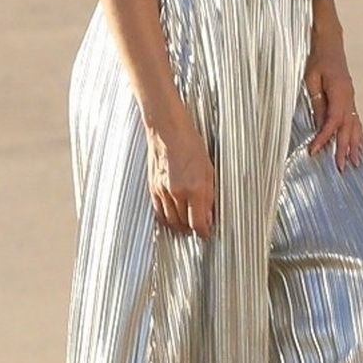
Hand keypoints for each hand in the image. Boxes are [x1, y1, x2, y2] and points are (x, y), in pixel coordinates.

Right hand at [145, 115, 215, 236]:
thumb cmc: (190, 144)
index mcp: (195, 187)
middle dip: (193, 229)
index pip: (198, 223)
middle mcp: (177, 192)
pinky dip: (167, 218)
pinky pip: (159, 212)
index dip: (204, 232)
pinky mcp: (153, 188)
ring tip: (188, 224)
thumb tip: (210, 214)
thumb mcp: (209, 169)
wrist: (168, 130)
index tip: (208, 232)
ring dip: (180, 226)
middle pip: (184, 224)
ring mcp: (162, 191)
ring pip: (171, 221)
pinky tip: (174, 217)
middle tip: (200, 227)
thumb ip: (209, 195)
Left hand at [304, 36, 362, 170]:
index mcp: (340, 93)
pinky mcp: (351, 100)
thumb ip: (317, 103)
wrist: (330, 43)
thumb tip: (320, 125)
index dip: (324, 138)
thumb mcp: (311, 80)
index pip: (333, 121)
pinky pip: (357, 122)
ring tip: (356, 164)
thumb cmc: (317, 59)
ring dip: (356, 146)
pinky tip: (360, 148)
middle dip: (344, 149)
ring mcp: (352, 99)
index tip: (314, 151)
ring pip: (356, 127)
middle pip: (348, 128)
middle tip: (341, 169)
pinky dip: (359, 137)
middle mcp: (350, 98)